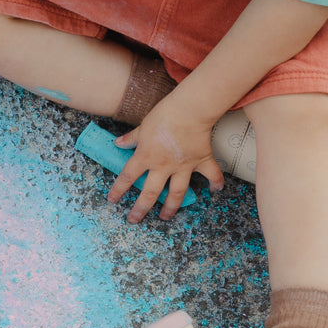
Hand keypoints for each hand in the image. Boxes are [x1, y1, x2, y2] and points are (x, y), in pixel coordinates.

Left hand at [108, 96, 224, 222]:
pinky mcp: (201, 159)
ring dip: (171, 207)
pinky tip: (215, 191)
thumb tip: (117, 143)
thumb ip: (131, 138)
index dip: (118, 190)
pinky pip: (211, 174)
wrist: (190, 108)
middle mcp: (163, 165)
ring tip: (165, 217)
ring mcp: (183, 165)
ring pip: (177, 193)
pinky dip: (215, 182)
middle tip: (135, 219)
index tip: (112, 200)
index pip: (127, 177)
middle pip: (150, 193)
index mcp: (145, 156)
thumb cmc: (164, 115)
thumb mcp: (142, 127)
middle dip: (141, 209)